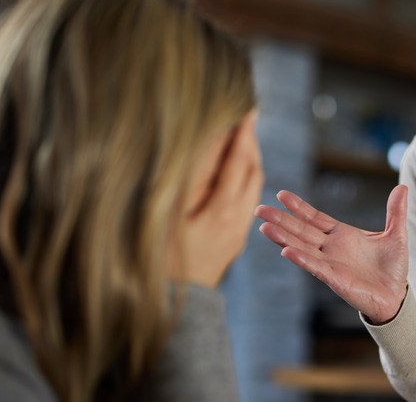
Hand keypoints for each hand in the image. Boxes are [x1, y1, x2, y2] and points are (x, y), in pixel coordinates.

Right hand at [169, 111, 263, 287]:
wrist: (174, 307)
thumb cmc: (162, 259)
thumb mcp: (170, 214)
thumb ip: (191, 178)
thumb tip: (207, 142)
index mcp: (222, 210)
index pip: (237, 160)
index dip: (241, 132)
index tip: (247, 108)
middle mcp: (238, 219)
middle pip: (251, 170)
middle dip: (249, 141)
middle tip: (246, 115)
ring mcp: (238, 231)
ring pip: (253, 186)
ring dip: (249, 158)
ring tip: (242, 137)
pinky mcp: (234, 239)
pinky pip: (248, 200)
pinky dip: (245, 177)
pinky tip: (235, 171)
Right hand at [255, 185, 408, 323]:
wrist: (396, 297)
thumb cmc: (393, 268)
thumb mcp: (396, 235)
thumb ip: (396, 211)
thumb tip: (403, 187)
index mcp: (342, 235)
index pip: (315, 218)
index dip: (299, 207)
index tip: (282, 195)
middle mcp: (331, 248)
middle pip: (301, 230)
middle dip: (280, 219)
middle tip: (259, 209)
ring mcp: (330, 263)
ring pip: (302, 246)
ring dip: (283, 237)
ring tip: (264, 227)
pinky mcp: (334, 278)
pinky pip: (315, 266)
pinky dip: (301, 258)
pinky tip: (286, 251)